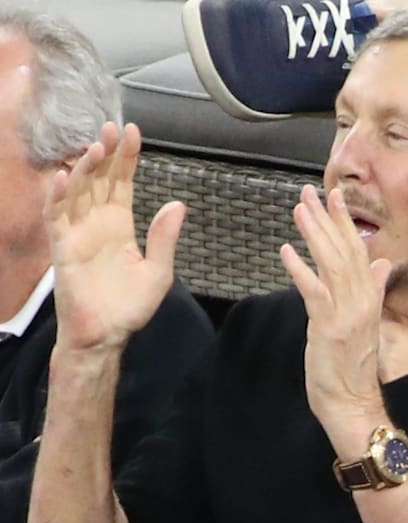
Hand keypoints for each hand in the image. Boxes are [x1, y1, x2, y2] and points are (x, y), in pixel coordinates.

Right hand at [44, 122, 184, 351]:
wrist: (106, 336)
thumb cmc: (129, 306)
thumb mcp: (158, 271)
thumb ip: (164, 238)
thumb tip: (177, 204)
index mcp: (120, 225)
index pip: (121, 183)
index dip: (126, 158)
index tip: (133, 133)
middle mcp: (97, 223)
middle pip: (99, 179)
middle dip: (105, 153)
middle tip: (113, 127)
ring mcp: (77, 233)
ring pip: (78, 192)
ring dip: (84, 168)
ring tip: (95, 146)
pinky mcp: (62, 249)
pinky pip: (56, 217)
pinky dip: (58, 197)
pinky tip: (64, 177)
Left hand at [280, 185, 391, 425]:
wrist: (353, 402)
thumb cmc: (354, 366)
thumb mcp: (367, 322)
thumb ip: (374, 289)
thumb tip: (383, 264)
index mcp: (370, 297)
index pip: (359, 251)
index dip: (346, 222)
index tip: (335, 196)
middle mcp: (362, 300)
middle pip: (345, 251)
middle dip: (328, 219)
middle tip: (311, 191)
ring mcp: (347, 313)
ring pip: (331, 264)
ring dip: (315, 234)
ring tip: (299, 209)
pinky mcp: (329, 327)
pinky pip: (314, 291)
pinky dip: (300, 269)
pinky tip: (286, 250)